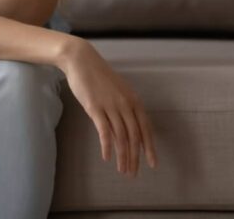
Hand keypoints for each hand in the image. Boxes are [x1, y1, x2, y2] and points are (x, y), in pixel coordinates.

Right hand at [61, 38, 157, 177]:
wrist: (81, 60)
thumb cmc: (98, 76)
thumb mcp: (117, 91)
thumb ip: (123, 109)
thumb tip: (125, 129)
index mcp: (133, 100)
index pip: (145, 129)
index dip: (149, 147)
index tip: (152, 163)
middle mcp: (125, 104)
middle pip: (134, 136)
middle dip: (136, 157)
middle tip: (134, 173)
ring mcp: (111, 106)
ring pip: (121, 137)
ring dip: (123, 156)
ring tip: (122, 170)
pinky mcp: (95, 107)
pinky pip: (104, 131)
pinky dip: (107, 146)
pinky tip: (107, 157)